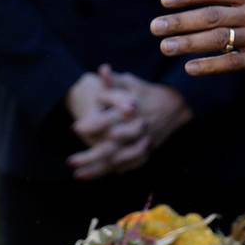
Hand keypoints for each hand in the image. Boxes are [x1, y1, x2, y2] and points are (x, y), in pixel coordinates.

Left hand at [65, 67, 192, 180]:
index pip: (108, 120)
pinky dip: (115, 171)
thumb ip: (114, 81)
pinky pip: (129, 166)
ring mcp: (143, 143)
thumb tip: (102, 69)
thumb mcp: (131, 82)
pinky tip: (99, 175)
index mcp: (131, 111)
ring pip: (118, 161)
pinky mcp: (148, 152)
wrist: (174, 105)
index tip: (74, 128)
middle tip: (70, 162)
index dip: (91, 125)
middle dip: (90, 157)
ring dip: (98, 170)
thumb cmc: (146, 92)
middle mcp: (137, 130)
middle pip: (111, 147)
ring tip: (78, 175)